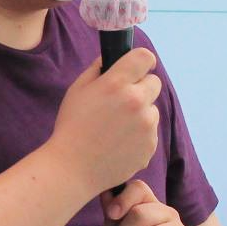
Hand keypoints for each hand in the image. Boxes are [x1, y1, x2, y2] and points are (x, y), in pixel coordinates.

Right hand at [46, 50, 160, 195]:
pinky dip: (140, 135)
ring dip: (140, 113)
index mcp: (117, 83)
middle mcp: (137, 101)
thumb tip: (113, 57)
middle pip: (154, 83)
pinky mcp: (151, 145)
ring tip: (116, 128)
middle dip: (141, 88)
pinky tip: (119, 143)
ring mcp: (147, 125)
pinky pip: (151, 132)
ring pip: (152, 110)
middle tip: (122, 101)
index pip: (145, 57)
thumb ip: (98, 68)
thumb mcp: (78, 90)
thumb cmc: (71, 126)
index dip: (142, 61)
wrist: (73, 168)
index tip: (136, 68)